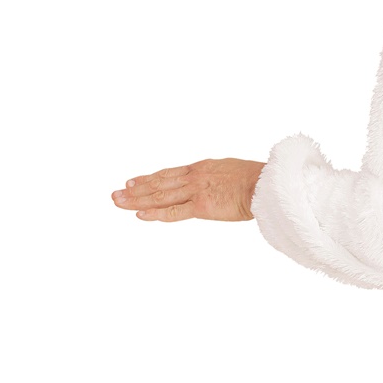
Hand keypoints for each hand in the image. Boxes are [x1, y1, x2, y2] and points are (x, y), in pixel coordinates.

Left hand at [111, 157, 263, 221]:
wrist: (267, 184)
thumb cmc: (258, 180)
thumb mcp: (233, 172)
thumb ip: (221, 179)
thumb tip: (221, 185)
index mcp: (202, 168)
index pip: (168, 174)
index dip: (148, 178)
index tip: (132, 181)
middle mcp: (194, 177)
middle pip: (157, 183)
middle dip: (135, 189)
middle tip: (116, 193)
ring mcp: (195, 191)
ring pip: (159, 196)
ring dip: (136, 199)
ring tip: (118, 202)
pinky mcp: (201, 207)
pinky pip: (173, 212)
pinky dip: (155, 213)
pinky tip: (140, 215)